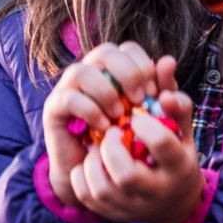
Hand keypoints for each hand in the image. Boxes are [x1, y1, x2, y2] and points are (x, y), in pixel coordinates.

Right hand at [43, 42, 163, 205]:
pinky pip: (68, 98)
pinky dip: (90, 111)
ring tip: (121, 115)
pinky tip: (105, 127)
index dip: (143, 64)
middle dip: (127, 73)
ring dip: (106, 92)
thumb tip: (169, 61)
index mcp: (114, 70)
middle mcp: (89, 73)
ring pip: (81, 71)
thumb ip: (164, 92)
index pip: (128, 49)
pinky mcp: (54, 108)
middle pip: (104, 51)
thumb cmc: (132, 140)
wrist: (103, 174)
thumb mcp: (155, 118)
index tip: (154, 92)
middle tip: (140, 99)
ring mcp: (68, 88)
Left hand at [64, 101, 202, 222]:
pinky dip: (82, 176)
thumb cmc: (177, 158)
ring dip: (93, 162)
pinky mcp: (114, 214)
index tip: (137, 118)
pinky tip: (91, 163)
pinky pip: (87, 196)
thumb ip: (176, 104)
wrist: (177, 204)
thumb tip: (163, 68)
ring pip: (102, 189)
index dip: (144, 125)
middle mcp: (157, 192)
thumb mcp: (183, 134)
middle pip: (126, 175)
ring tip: (98, 148)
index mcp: (180, 168)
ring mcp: (133, 207)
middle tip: (111, 133)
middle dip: (111, 148)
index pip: (161, 144)